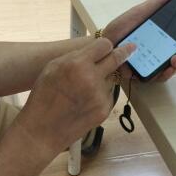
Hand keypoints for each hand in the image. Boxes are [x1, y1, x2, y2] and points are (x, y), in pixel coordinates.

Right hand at [20, 37, 134, 157]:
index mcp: (77, 64)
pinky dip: (100, 95)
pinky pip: (108, 95)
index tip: (110, 46)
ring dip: (104, 79)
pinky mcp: (104, 110)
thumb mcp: (52, 68)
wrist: (43, 130)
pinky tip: (85, 102)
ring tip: (84, 89)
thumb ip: (75, 56)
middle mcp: (92, 78)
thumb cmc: (43, 97)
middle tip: (131, 48)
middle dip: (125, 52)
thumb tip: (94, 50)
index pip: (105, 45)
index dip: (105, 45)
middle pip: (117, 59)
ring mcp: (100, 96)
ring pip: (110, 79)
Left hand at [103, 0, 175, 83]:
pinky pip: (162, 77)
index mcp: (167, 34)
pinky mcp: (147, 74)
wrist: (103, 44)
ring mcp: (158, 62)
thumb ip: (158, 2)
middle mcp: (166, 49)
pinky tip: (169, 68)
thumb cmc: (122, 28)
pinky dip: (167, 73)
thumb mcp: (140, 12)